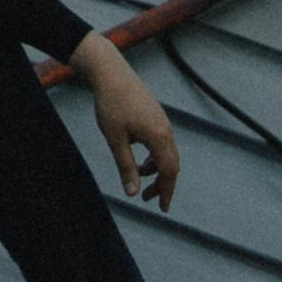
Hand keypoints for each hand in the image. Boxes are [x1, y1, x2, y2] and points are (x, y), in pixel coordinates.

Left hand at [72, 33, 180, 211]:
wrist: (110, 72)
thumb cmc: (111, 105)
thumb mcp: (115, 140)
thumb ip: (126, 166)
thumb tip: (133, 193)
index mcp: (159, 136)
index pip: (169, 171)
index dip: (166, 191)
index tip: (162, 208)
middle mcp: (166, 129)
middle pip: (171, 164)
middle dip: (161, 184)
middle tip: (148, 200)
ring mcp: (162, 121)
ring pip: (166, 153)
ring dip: (155, 170)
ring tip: (139, 179)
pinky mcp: (155, 116)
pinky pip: (160, 142)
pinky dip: (153, 156)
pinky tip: (138, 159)